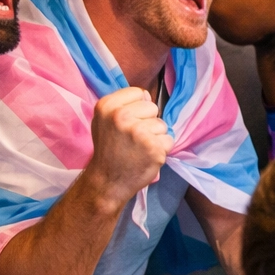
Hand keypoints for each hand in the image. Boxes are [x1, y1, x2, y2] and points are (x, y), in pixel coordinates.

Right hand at [84, 86, 172, 207]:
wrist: (107, 181)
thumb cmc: (109, 150)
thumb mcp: (105, 121)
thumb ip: (123, 105)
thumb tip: (147, 96)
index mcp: (107, 106)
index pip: (139, 93)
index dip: (137, 109)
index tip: (127, 123)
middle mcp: (121, 116)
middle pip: (153, 108)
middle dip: (148, 122)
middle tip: (133, 139)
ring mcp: (138, 132)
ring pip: (162, 125)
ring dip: (155, 137)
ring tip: (139, 149)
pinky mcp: (153, 148)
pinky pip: (169, 140)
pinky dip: (161, 150)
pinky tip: (146, 157)